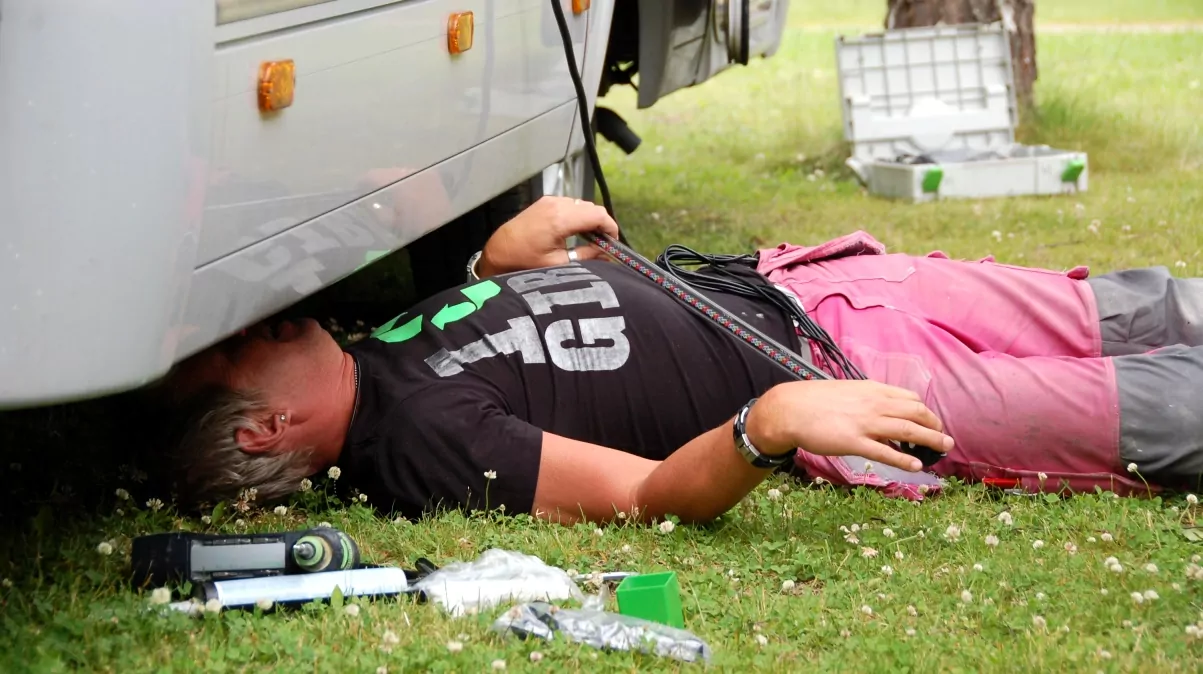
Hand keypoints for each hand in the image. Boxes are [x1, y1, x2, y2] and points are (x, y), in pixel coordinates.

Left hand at [477, 196, 619, 276]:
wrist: (500, 251)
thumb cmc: (525, 260)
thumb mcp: (559, 263)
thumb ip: (586, 256)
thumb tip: (607, 255)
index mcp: (561, 219)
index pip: (598, 215)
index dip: (611, 228)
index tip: (613, 243)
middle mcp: (557, 204)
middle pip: (592, 208)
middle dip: (601, 225)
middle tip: (602, 244)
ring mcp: (550, 200)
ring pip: (582, 205)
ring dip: (589, 219)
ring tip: (588, 239)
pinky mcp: (545, 201)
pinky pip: (570, 204)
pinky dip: (577, 215)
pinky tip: (574, 231)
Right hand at [745, 380, 953, 472]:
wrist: (790, 409)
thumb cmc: (814, 400)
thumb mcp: (846, 391)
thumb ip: (866, 399)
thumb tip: (879, 410)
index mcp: (872, 390)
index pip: (910, 398)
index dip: (926, 412)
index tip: (931, 423)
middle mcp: (874, 404)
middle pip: (917, 412)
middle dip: (935, 426)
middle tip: (944, 440)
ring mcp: (866, 423)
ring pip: (908, 430)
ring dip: (930, 441)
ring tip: (943, 450)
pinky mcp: (855, 442)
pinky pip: (886, 451)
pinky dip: (905, 459)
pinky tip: (917, 466)